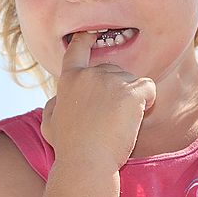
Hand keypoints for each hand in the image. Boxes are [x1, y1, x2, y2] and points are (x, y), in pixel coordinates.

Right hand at [40, 32, 155, 172]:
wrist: (87, 163)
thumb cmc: (69, 149)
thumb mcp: (49, 126)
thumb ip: (54, 107)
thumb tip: (58, 99)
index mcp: (70, 80)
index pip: (77, 51)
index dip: (85, 39)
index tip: (91, 33)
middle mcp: (90, 74)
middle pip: (113, 71)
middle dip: (117, 90)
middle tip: (110, 119)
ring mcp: (111, 81)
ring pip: (132, 81)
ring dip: (131, 100)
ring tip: (119, 124)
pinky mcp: (130, 92)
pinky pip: (148, 89)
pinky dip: (148, 102)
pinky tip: (136, 119)